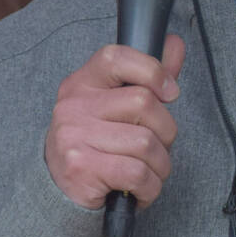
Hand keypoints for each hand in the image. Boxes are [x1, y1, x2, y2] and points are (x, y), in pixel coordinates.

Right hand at [44, 36, 184, 208]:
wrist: (60, 192)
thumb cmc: (98, 145)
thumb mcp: (116, 106)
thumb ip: (147, 77)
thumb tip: (175, 44)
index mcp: (83, 83)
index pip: (117, 59)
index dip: (153, 70)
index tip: (170, 92)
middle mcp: (74, 106)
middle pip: (145, 104)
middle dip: (166, 132)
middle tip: (156, 148)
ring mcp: (74, 136)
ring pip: (146, 143)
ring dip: (160, 165)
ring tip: (147, 172)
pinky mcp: (81, 167)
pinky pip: (138, 174)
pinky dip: (150, 187)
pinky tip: (139, 190)